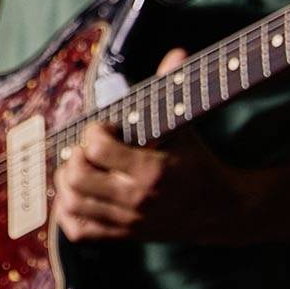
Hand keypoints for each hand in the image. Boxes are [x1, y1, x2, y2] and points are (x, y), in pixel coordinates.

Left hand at [53, 48, 254, 244]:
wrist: (223, 211)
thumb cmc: (199, 161)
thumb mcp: (186, 125)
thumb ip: (174, 88)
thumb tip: (178, 52)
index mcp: (151, 170)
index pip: (96, 148)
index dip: (93, 132)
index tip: (105, 128)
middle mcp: (136, 199)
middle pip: (75, 176)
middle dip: (75, 155)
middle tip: (88, 148)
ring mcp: (128, 221)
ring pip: (71, 202)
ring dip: (66, 181)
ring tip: (80, 167)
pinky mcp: (124, 236)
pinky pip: (79, 230)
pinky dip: (68, 212)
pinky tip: (77, 194)